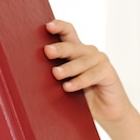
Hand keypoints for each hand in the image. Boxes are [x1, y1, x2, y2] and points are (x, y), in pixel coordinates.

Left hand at [44, 20, 139, 139]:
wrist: (107, 113)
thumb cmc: (83, 98)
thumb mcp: (66, 83)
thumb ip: (56, 74)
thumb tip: (30, 71)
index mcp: (77, 51)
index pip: (68, 32)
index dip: (59, 26)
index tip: (47, 26)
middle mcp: (89, 52)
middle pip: (72, 46)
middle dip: (59, 49)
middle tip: (47, 51)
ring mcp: (100, 61)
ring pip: (81, 61)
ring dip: (68, 68)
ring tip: (56, 74)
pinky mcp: (109, 73)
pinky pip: (92, 75)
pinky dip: (80, 81)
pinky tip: (69, 86)